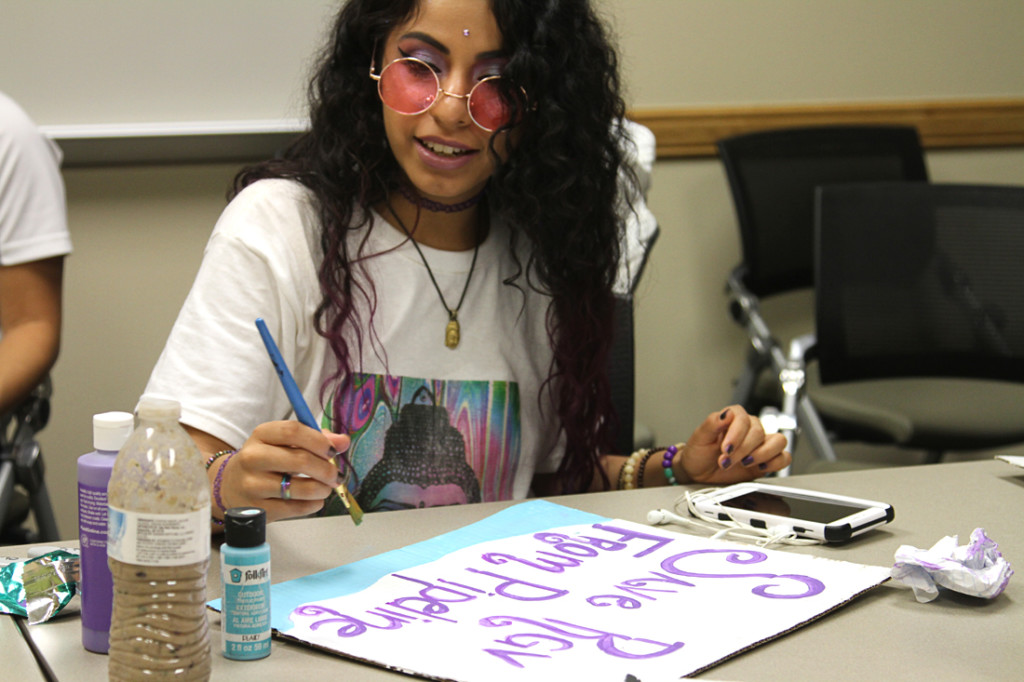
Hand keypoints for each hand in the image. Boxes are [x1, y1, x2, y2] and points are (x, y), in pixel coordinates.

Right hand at [212, 421, 349, 522]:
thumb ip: (316, 439)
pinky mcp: (257, 509)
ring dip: (322, 489)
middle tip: (336, 475)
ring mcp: (252, 485)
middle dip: (326, 469)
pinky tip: (315, 500)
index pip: (293, 431)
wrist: (232, 487)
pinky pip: (295, 508)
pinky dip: (312, 505)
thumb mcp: (285, 444)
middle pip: (300, 460)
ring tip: (326, 488)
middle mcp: (252, 458)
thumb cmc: (267, 460)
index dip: (319, 441)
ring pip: (300, 488)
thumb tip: (343, 441)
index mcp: (261, 435)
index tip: (333, 452)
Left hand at [677, 406, 789, 483]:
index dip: (736, 434)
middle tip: (726, 461)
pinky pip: (784, 457)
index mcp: (733, 418)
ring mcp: (759, 444)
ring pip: (778, 441)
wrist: (699, 472)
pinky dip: (775, 463)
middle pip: (759, 432)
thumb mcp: (700, 437)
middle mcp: (749, 429)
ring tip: (744, 463)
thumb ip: (712, 423)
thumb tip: (726, 413)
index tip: (725, 448)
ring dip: (762, 454)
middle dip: (742, 450)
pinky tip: (759, 467)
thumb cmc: (699, 452)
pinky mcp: (766, 460)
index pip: (744, 418)